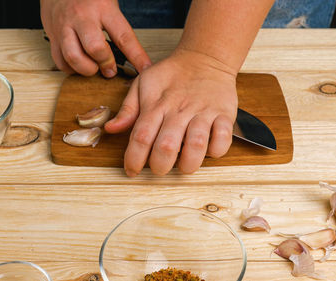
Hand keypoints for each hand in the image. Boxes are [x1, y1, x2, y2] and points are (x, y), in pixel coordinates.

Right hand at [40, 0, 150, 76]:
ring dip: (86, 69)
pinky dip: (71, 68)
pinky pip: (60, 60)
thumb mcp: (109, 3)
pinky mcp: (52, 35)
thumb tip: (139, 56)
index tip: (145, 69)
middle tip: (111, 70)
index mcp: (103, 8)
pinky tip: (79, 65)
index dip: (137, 57)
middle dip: (105, 64)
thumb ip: (120, 27)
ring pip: (73, 56)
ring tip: (93, 67)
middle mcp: (83, 18)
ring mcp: (64, 26)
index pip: (124, 37)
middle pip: (95, 48)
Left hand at [104, 49, 237, 175]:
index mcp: (157, 105)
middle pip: (167, 146)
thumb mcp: (143, 84)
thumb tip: (111, 129)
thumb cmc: (173, 74)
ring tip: (184, 165)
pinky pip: (224, 137)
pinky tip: (208, 150)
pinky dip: (217, 149)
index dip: (134, 159)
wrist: (205, 57)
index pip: (141, 136)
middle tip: (159, 169)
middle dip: (160, 165)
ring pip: (197, 144)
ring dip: (189, 162)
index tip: (132, 171)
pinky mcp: (224, 113)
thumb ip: (128, 109)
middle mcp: (179, 110)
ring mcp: (204, 112)